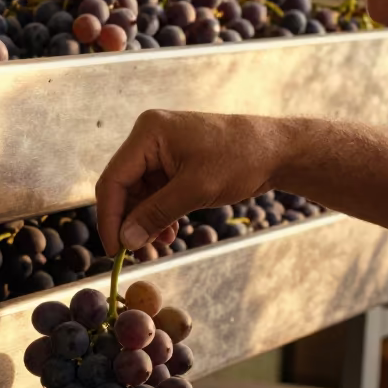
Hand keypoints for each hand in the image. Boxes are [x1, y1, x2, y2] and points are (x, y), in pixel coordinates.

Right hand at [96, 110, 286, 254]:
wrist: (277, 150)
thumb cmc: (240, 160)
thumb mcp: (194, 190)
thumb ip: (156, 214)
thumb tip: (126, 241)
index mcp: (148, 133)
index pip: (113, 180)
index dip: (110, 218)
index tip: (115, 250)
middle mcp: (149, 138)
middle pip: (123, 188)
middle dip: (129, 223)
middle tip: (137, 254)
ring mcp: (162, 151)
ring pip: (139, 195)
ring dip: (145, 222)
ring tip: (158, 246)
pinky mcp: (175, 163)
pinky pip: (156, 194)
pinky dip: (159, 215)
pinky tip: (169, 233)